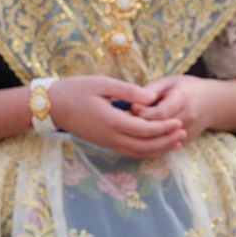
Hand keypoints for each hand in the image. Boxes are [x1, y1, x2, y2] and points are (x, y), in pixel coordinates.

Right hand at [50, 75, 184, 157]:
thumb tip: (151, 98)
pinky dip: (146, 151)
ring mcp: (108, 142)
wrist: (52, 106)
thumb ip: (128, 91)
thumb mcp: (102, 83)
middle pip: (145, 146)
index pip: (145, 130)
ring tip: (176, 142)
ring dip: (159, 149)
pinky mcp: (105, 143)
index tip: (179, 121)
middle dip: (166, 141)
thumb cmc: (76, 90)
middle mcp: (111, 136)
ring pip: (138, 153)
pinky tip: (156, 145)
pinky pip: (130, 152)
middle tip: (183, 132)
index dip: (164, 128)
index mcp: (112, 121)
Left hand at [134, 75, 213, 141]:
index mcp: (184, 98)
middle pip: (160, 128)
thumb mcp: (169, 82)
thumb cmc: (186, 89)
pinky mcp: (186, 143)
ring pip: (161, 141)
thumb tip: (133, 102)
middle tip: (124, 120)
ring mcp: (188, 132)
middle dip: (140, 125)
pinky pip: (165, 147)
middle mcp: (188, 117)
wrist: (211, 103)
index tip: (130, 108)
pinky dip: (151, 144)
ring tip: (130, 128)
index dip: (144, 113)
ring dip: (144, 136)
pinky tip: (139, 137)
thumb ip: (152, 91)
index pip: (161, 112)